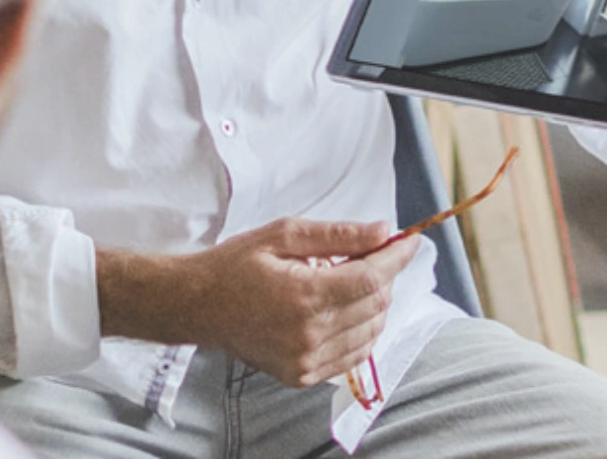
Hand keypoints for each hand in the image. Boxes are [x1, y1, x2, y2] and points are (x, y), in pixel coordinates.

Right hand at [192, 218, 417, 386]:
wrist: (197, 305)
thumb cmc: (236, 264)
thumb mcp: (283, 234)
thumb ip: (337, 235)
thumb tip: (382, 231)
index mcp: (303, 295)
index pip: (371, 280)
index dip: (396, 258)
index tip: (409, 240)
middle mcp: (308, 334)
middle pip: (376, 306)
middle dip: (385, 276)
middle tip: (370, 254)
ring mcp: (306, 361)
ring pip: (371, 333)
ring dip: (375, 304)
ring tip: (350, 281)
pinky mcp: (302, 375)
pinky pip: (353, 356)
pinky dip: (361, 331)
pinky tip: (345, 309)